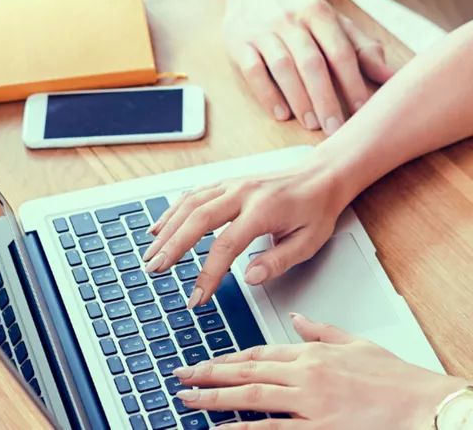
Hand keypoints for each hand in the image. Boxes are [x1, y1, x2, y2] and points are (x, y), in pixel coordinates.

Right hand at [142, 156, 353, 306]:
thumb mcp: (309, 242)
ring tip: (151, 254)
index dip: (208, 273)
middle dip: (173, 246)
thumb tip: (248, 277)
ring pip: (191, 204)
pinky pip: (194, 195)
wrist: (321, 176)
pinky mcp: (228, 183)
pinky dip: (173, 211)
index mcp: (263, 210)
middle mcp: (244, 193)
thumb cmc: (316, 209)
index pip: (226, 244)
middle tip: (156, 270)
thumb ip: (278, 261)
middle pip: (198, 219)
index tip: (197, 296)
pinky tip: (159, 227)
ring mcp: (233, 184)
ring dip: (167, 229)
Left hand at [173, 314, 466, 428]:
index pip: (261, 352)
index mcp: (315, 353)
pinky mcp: (317, 429)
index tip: (206, 361)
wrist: (422, 405)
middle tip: (180, 376)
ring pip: (251, 397)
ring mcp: (310, 404)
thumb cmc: (395, 379)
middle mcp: (308, 374)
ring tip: (188, 400)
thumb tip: (297, 319)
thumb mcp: (357, 344)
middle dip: (209, 373)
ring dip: (214, 399)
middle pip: (247, 371)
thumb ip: (322, 331)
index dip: (229, 357)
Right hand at [222, 0, 393, 132]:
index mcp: (319, 14)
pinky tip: (281, 114)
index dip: (352, 83)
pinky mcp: (239, 42)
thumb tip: (391, 77)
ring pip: (283, 68)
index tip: (362, 112)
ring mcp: (263, 31)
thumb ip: (363, 49)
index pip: (340, 52)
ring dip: (299, 99)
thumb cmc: (302, 12)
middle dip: (326, 99)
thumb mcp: (335, 22)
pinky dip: (267, 94)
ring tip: (312, 125)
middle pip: (312, 63)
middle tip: (335, 130)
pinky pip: (253, 70)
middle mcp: (291, 21)